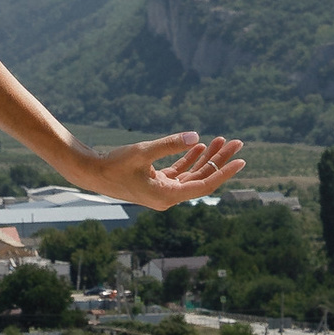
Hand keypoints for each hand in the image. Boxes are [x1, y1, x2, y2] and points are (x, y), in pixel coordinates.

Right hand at [77, 131, 244, 213]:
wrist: (92, 173)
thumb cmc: (114, 164)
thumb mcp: (143, 151)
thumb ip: (170, 144)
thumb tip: (196, 137)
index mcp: (166, 196)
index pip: (203, 186)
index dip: (223, 172)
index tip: (241, 161)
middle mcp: (168, 197)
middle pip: (201, 179)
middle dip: (219, 160)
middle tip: (238, 143)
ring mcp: (163, 191)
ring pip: (192, 175)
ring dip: (206, 158)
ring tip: (222, 141)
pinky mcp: (157, 183)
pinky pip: (180, 173)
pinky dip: (190, 160)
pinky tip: (200, 147)